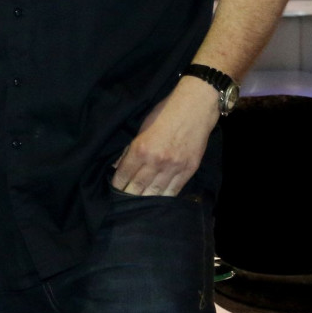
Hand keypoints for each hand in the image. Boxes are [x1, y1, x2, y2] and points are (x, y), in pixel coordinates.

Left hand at [111, 79, 219, 196]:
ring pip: (155, 193)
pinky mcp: (189, 170)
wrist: (196, 106)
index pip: (124, 174)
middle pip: (138, 187)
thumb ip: (130, 148)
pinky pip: (174, 190)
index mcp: (141, 148)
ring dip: (145, 201)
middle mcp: (156, 161)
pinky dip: (164, 198)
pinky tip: (157, 201)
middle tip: (123, 203)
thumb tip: (117, 165)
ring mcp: (174, 167)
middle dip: (128, 196)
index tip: (115, 190)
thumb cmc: (166, 111)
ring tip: (138, 207)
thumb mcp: (143, 126)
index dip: (117, 184)